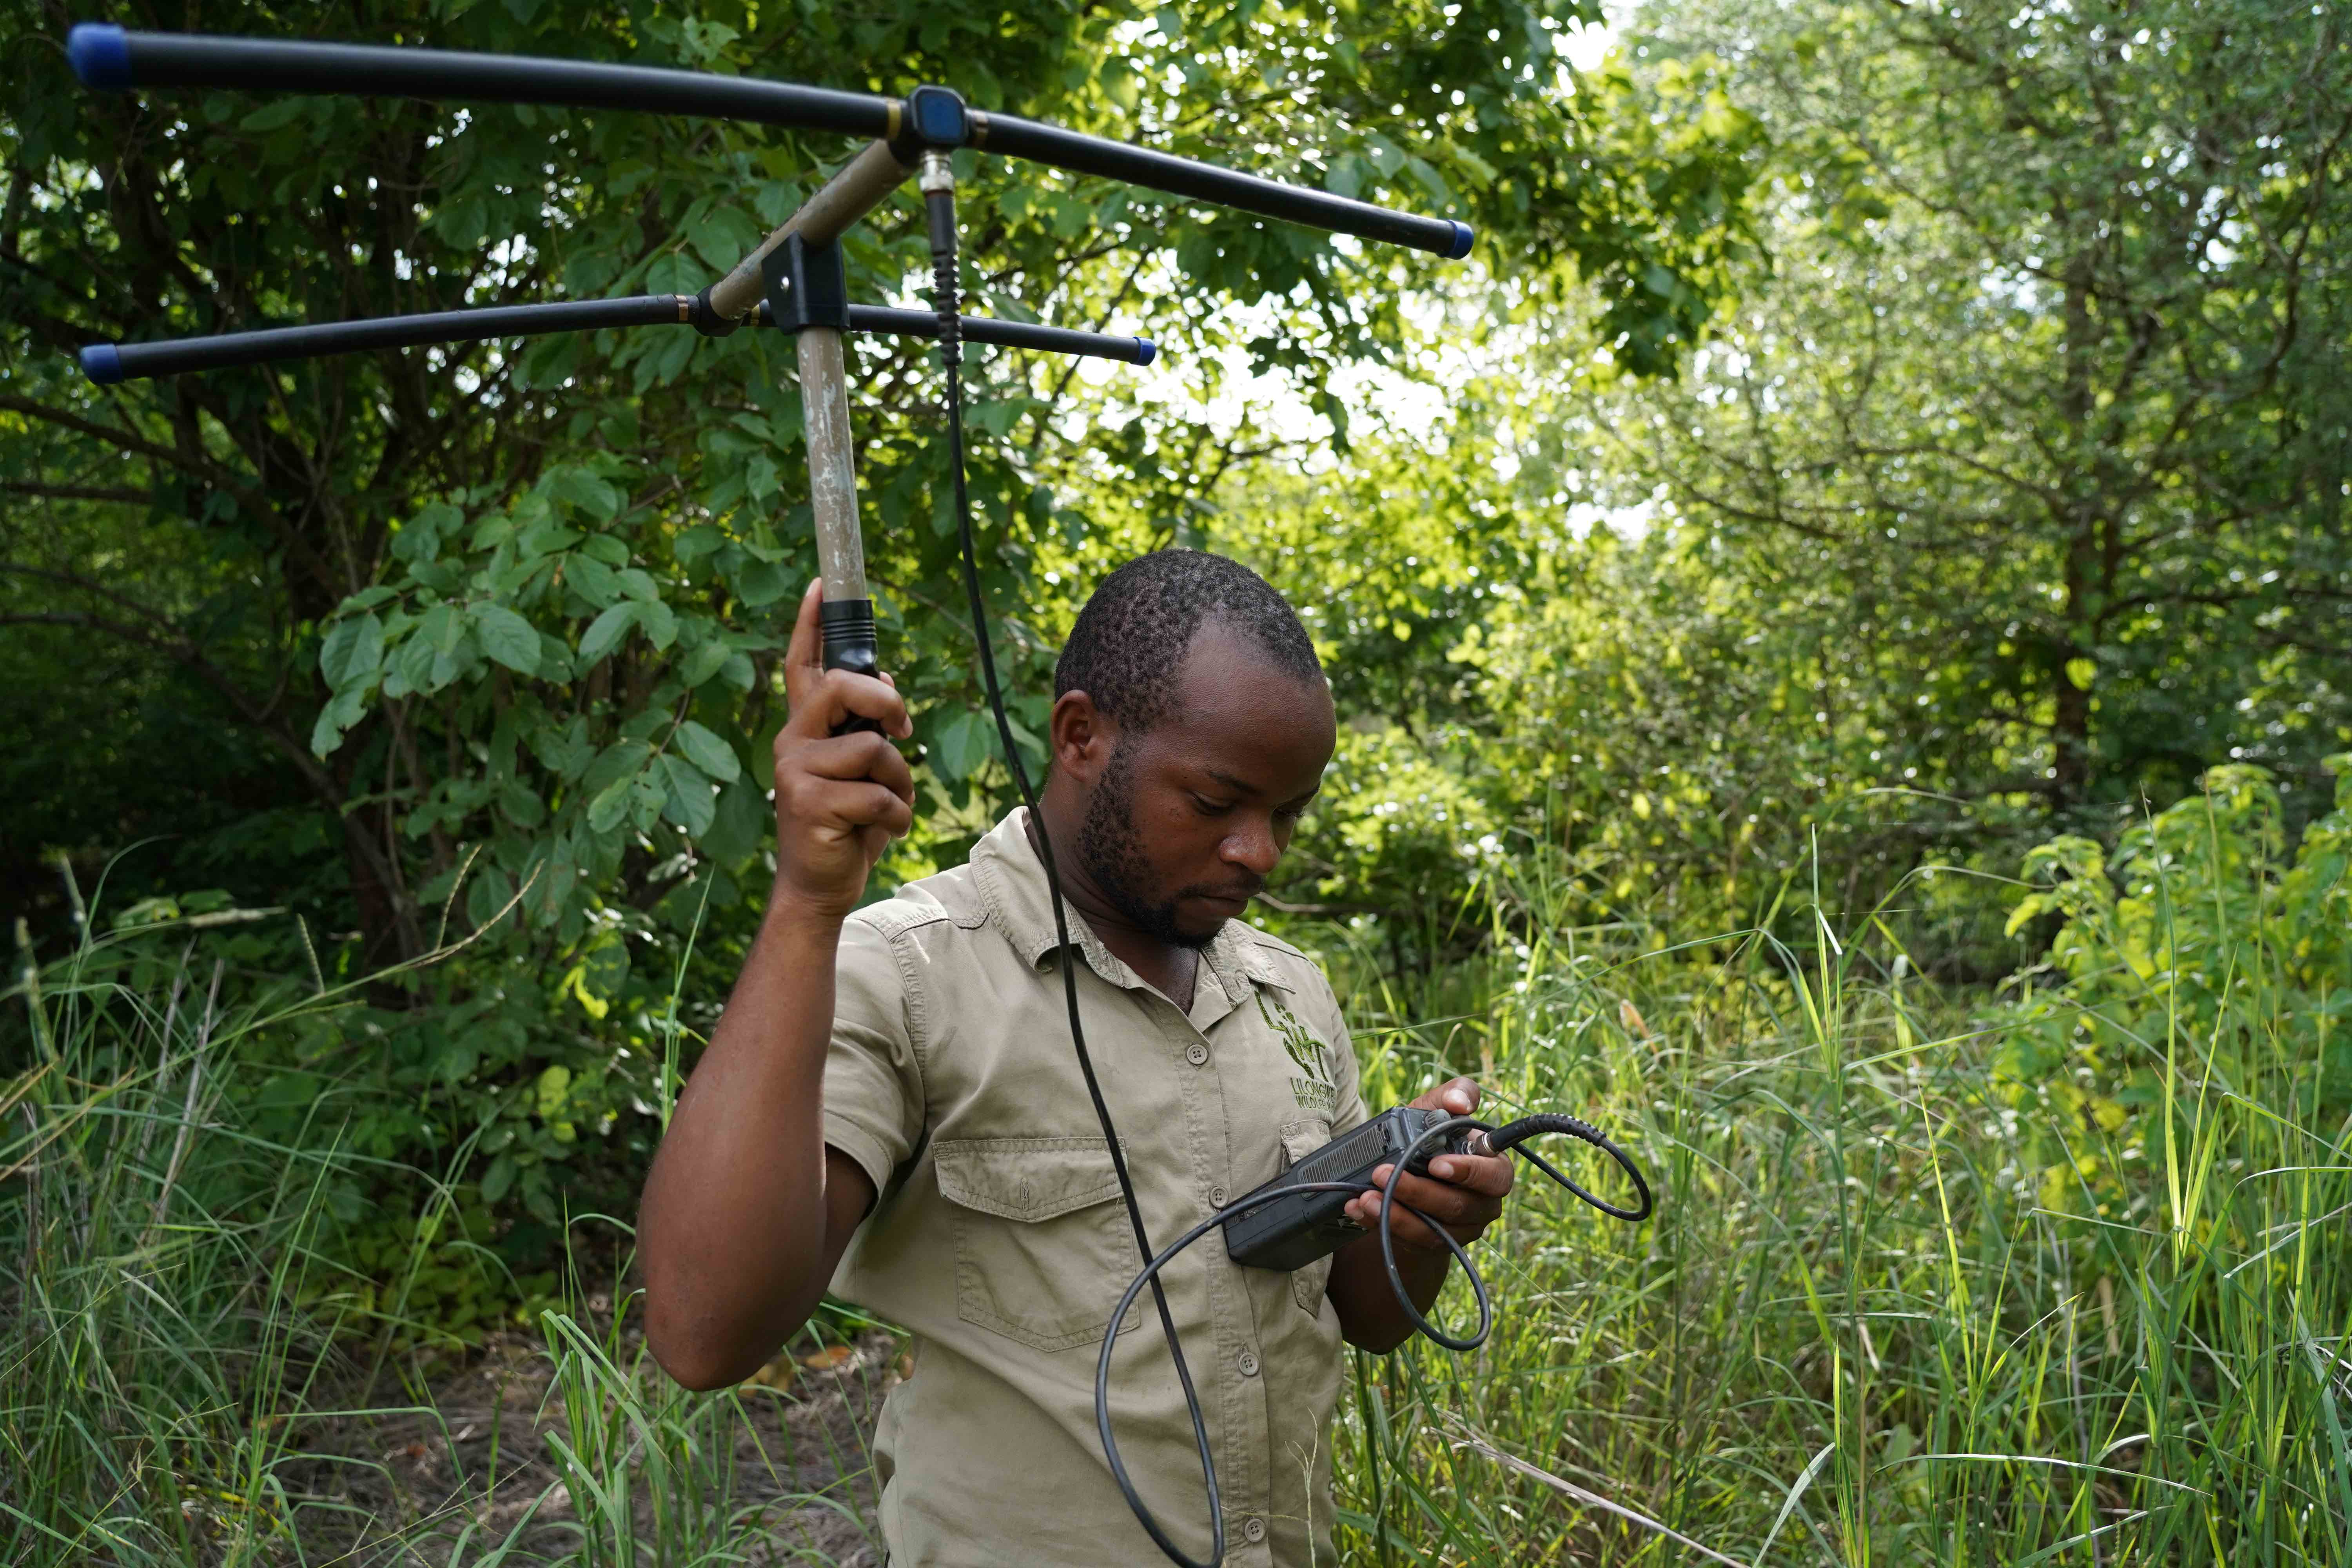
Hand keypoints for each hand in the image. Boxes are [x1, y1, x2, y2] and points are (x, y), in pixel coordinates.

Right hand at [768, 580, 916, 920]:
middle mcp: (792, 741)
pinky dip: (897, 816)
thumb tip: (886, 679)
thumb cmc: (845, 824)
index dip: (812, 624)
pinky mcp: (808, 803)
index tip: (822, 585)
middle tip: (903, 728)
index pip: (803, 665)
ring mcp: (795, 772)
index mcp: (805, 728)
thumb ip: (865, 728)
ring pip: (873, 747)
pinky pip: (877, 794)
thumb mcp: (860, 772)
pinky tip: (883, 831)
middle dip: (885, 701)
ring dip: (900, 780)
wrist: (819, 885)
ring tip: (889, 806)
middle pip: (841, 686)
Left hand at [1343, 1077, 1513, 1254]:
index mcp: (1493, 1170)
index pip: (1496, 1176)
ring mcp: (1459, 1230)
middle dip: (1418, 1192)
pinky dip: (1379, 1224)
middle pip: (1457, 1206)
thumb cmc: (1430, 1137)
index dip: (1470, 1172)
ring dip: (1395, 1213)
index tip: (1435, 1165)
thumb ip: (1454, 1095)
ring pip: (1433, 1230)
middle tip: (1383, 1174)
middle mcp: (1482, 1205)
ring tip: (1366, 1196)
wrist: (1411, 1174)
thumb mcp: (1437, 1110)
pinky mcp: (1433, 1245)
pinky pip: (1409, 1241)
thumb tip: (1461, 1102)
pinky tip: (1358, 1208)